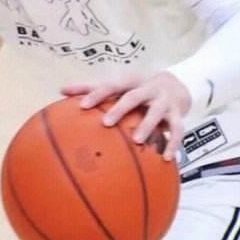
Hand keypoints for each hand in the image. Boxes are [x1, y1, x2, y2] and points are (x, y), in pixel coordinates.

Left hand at [60, 71, 191, 161]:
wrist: (178, 84)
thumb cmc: (138, 87)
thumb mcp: (119, 85)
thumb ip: (91, 88)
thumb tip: (61, 90)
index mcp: (131, 81)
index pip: (112, 85)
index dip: (98, 94)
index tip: (83, 106)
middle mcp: (149, 88)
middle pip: (134, 96)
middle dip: (121, 109)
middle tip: (107, 123)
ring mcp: (165, 101)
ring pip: (157, 113)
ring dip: (147, 126)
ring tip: (137, 141)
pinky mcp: (178, 114)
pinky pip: (177, 130)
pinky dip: (173, 144)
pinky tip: (166, 158)